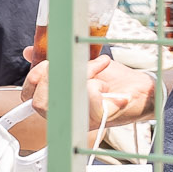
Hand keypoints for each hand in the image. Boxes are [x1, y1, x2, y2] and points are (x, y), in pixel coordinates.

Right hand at [24, 50, 151, 128]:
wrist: (143, 89)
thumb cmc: (113, 80)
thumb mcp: (80, 65)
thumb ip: (55, 60)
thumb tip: (29, 51)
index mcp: (58, 104)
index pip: (29, 98)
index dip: (32, 81)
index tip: (47, 64)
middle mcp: (66, 116)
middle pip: (40, 103)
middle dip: (54, 75)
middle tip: (75, 62)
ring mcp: (81, 120)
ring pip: (64, 98)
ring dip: (83, 73)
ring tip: (99, 66)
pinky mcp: (100, 118)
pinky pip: (88, 97)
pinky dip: (96, 84)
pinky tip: (106, 84)